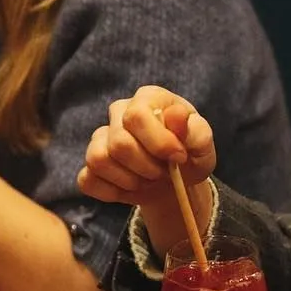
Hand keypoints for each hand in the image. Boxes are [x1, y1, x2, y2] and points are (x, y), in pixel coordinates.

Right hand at [78, 85, 216, 205]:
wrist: (176, 179)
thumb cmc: (189, 154)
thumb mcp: (202, 145)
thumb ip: (195, 131)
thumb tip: (176, 115)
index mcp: (148, 98)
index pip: (137, 116)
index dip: (158, 142)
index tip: (178, 157)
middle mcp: (119, 112)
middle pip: (119, 143)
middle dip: (147, 167)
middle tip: (164, 173)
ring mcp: (100, 137)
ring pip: (99, 160)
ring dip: (130, 180)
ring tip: (148, 179)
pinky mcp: (90, 164)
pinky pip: (87, 180)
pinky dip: (112, 192)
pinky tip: (130, 189)